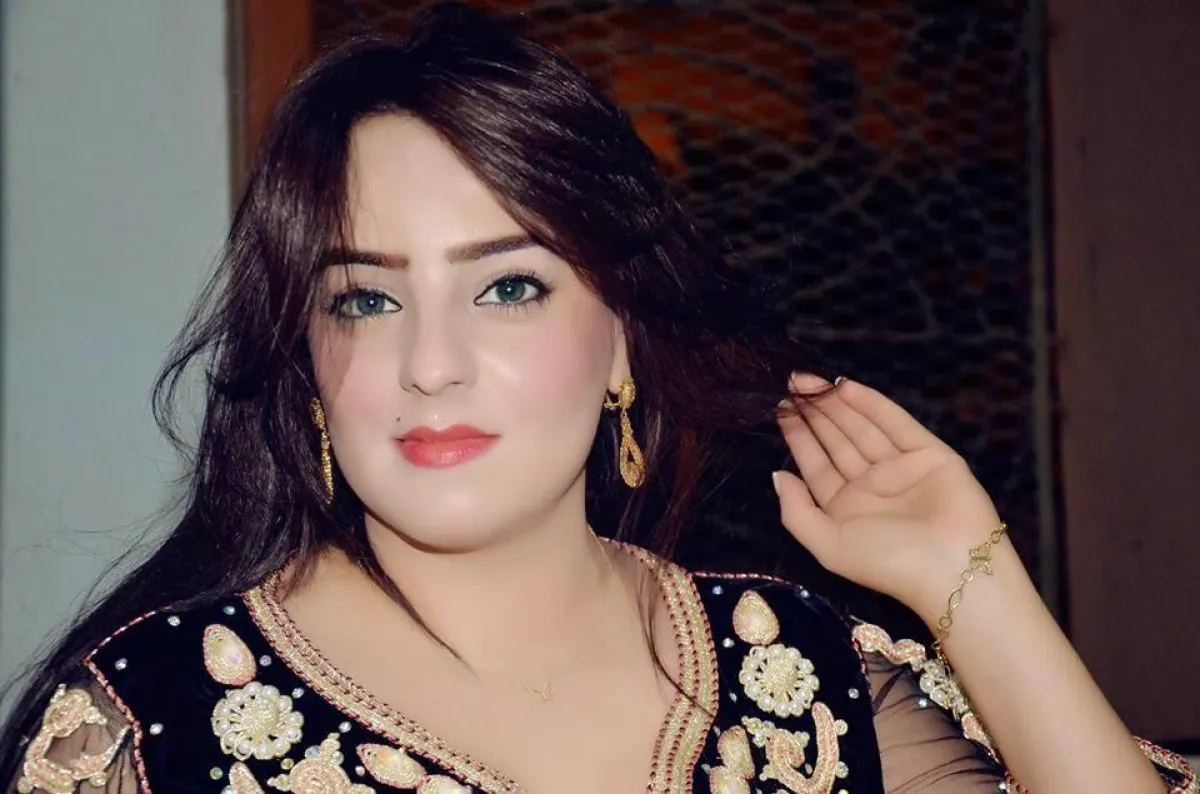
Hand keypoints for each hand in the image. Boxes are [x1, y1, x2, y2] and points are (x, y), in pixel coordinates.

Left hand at [774, 373, 1007, 622]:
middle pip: (837, 441)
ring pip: (862, 429)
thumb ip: (796, 511)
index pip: (817, 465)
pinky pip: (895, 423)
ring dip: (836, 404)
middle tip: (791, 383)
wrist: (951, 570)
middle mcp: (872, 486)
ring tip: (809, 380)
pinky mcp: (930, 454)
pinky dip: (870, 404)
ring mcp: (901, 468)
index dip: (799, 436)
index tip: (780, 408)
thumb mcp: (828, 544)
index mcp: (847, 509)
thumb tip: (776, 475)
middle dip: (815, 413)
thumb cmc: (886, 563)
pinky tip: (844, 386)